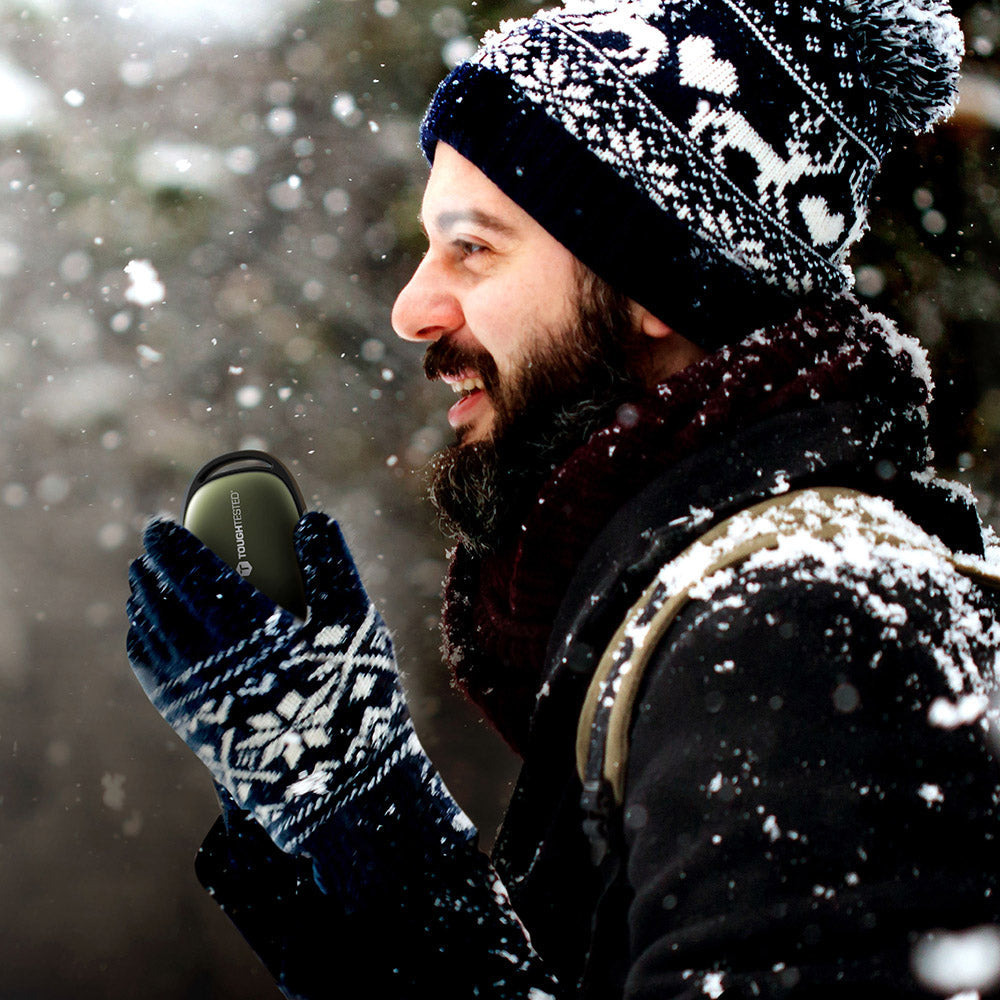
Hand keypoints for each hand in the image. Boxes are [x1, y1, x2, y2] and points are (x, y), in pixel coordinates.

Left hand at [126, 512, 473, 884]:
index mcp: (248, 631)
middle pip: (163, 603)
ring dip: (143, 602)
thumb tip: (312, 516)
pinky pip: (152, 675)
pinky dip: (142, 644)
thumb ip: (332, 565)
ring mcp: (194, 698)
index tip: (160, 525)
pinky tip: (146, 635)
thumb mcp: (355, 624)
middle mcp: (209, 663)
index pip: (193, 574)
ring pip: (152, 638)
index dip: (172, 545)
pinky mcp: (192, 726)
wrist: (340, 789)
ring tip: (146, 583)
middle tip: (152, 547)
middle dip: (152, 569)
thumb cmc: (353, 697)